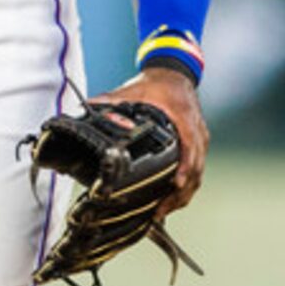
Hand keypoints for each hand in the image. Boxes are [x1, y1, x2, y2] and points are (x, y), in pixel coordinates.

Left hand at [90, 67, 206, 210]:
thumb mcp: (133, 90)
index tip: (175, 184)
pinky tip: (171, 200)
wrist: (174, 73)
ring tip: (162, 212)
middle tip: (159, 210)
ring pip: (198, 173)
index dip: (184, 166)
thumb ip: (109, 100)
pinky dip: (186, 188)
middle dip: (180, 193)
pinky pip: (197, 171)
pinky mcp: (199, 145)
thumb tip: (84, 108)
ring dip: (182, 195)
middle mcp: (196, 130)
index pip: (189, 145)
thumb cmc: (155, 84)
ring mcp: (200, 138)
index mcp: (182, 116)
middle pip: (196, 167)